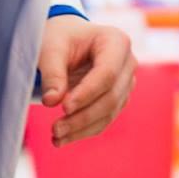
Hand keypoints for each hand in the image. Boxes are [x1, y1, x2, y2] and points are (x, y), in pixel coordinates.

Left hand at [37, 17, 135, 144]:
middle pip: (111, 96)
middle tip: (55, 128)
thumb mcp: (51, 47)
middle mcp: (127, 63)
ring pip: (108, 113)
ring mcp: (126, 83)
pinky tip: (62, 139)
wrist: (67, 40)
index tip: (64, 108)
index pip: (108, 73)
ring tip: (55, 136)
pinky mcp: (118, 100)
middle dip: (83, 116)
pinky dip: (83, 131)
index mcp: (116, 41)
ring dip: (82, 128)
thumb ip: (52, 72)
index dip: (87, 93)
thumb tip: (51, 101)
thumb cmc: (60, 38)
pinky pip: (103, 120)